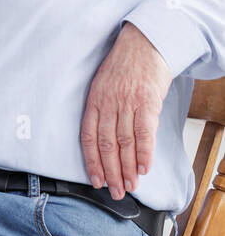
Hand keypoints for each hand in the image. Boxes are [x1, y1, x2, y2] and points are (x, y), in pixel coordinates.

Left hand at [80, 22, 172, 200]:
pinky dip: (144, 152)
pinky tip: (143, 168)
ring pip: (125, 143)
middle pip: (107, 145)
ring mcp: (127, 103)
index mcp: (93, 102)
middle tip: (116, 192)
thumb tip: (105, 139)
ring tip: (130, 186)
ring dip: (128, 168)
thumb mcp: (103, 85)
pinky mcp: (147, 102)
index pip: (88, 138)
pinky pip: (144, 132)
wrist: (144, 42)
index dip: (92, 163)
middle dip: (111, 172)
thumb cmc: (123, 66)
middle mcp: (108, 104)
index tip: (96, 181)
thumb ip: (102, 110)